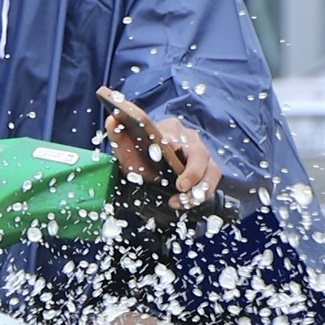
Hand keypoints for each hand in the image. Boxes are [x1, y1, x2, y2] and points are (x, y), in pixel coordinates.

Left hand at [96, 87, 221, 210]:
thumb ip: (118, 134)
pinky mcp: (206, 169)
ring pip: (211, 170)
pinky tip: (184, 203)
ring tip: (182, 202)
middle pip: (201, 155)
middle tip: (182, 189)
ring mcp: (201, 154)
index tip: (178, 178)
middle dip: (194, 174)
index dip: (179, 156)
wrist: (145, 161)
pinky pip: (210, 182)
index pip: (180, 138)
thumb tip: (112, 121)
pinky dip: (200, 194)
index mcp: (171, 128)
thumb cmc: (138, 152)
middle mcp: (190, 139)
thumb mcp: (125, 146)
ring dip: (201, 189)